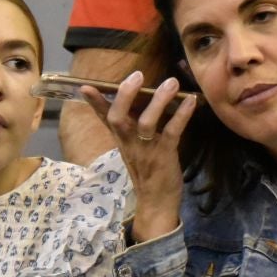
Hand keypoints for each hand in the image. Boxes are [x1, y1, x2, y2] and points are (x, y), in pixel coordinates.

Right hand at [78, 71, 195, 243]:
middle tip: (137, 74)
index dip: (95, 103)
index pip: (104, 119)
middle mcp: (129, 143)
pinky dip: (181, 116)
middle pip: (118, 118)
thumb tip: (134, 103)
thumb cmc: (147, 170)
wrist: (156, 202)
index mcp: (121, 139)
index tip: (85, 86)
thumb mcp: (133, 148)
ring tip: (171, 83)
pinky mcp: (164, 155)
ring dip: (158, 101)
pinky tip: (190, 102)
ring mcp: (146, 149)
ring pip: (145, 123)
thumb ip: (131, 127)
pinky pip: (171, 132)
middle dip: (125, 95)